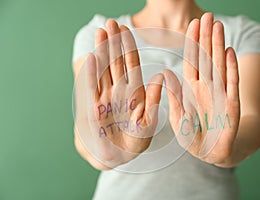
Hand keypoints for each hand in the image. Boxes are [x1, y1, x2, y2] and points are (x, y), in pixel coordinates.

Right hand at [74, 20, 162, 168]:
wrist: (119, 158)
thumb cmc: (136, 141)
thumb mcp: (149, 122)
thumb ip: (153, 100)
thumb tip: (160, 75)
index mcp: (134, 92)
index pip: (130, 64)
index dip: (128, 47)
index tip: (126, 30)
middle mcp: (118, 91)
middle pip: (115, 62)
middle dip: (114, 43)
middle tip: (111, 23)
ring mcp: (105, 98)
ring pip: (104, 70)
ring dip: (102, 51)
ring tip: (100, 32)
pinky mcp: (94, 108)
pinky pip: (92, 88)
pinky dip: (92, 74)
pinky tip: (92, 58)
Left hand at [164, 13, 240, 164]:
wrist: (211, 153)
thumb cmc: (192, 136)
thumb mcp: (178, 117)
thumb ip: (174, 97)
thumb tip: (165, 73)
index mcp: (191, 89)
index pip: (192, 61)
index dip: (192, 43)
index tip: (193, 24)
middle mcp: (206, 87)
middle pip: (206, 58)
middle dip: (206, 38)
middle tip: (209, 16)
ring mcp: (219, 94)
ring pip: (218, 66)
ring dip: (218, 47)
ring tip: (219, 28)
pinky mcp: (231, 105)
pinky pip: (230, 85)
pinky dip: (230, 69)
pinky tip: (229, 53)